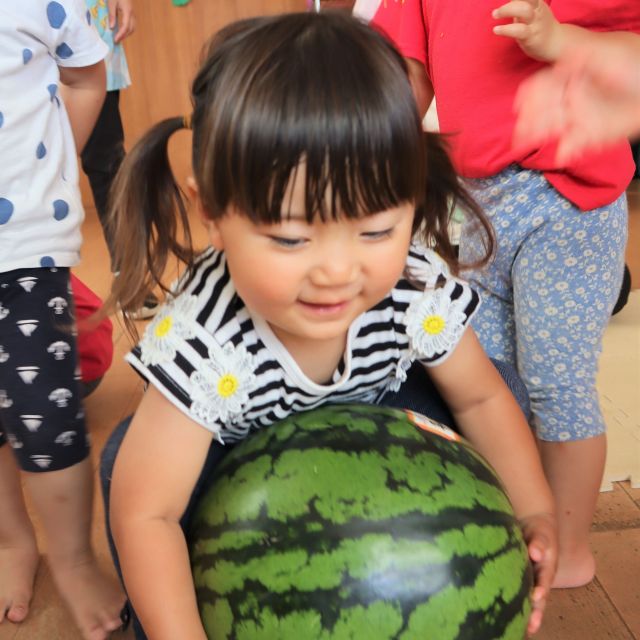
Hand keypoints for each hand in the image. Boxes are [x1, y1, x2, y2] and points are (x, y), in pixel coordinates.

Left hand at [107, 0, 135, 43]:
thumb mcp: (111, 3)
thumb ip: (112, 15)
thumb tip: (111, 28)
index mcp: (127, 12)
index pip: (125, 27)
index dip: (121, 34)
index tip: (115, 40)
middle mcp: (132, 15)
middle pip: (131, 29)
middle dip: (124, 36)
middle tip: (116, 40)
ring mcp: (133, 14)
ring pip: (133, 28)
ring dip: (127, 34)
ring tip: (119, 37)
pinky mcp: (132, 14)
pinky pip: (132, 25)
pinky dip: (128, 30)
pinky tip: (123, 31)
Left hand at [492, 0, 560, 61]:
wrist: (556, 44)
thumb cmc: (540, 26)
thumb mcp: (532, 11)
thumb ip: (520, 4)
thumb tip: (509, 0)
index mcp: (536, 3)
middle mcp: (536, 10)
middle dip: (511, 1)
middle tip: (495, 11)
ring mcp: (535, 23)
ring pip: (523, 10)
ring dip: (506, 10)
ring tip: (495, 15)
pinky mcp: (531, 36)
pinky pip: (519, 30)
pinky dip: (506, 29)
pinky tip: (496, 30)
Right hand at [514, 45, 639, 161]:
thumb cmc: (633, 66)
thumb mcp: (605, 54)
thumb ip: (580, 56)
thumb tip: (559, 63)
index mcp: (569, 80)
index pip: (542, 88)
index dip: (529, 96)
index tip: (520, 106)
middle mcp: (570, 100)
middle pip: (542, 112)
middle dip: (528, 122)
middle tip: (518, 132)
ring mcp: (579, 119)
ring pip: (552, 130)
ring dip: (537, 138)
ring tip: (525, 145)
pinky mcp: (590, 136)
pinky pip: (574, 146)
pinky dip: (567, 152)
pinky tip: (561, 155)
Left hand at [519, 512, 556, 635]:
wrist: (531, 523)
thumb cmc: (539, 530)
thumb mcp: (542, 533)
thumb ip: (540, 542)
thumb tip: (536, 553)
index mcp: (547, 568)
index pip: (544, 581)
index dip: (541, 590)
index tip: (536, 598)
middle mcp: (538, 578)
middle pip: (537, 598)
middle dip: (534, 612)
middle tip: (530, 628)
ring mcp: (527, 578)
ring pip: (525, 598)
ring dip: (522, 613)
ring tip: (517, 630)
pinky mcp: (514, 575)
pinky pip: (513, 590)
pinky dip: (509, 602)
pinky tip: (498, 612)